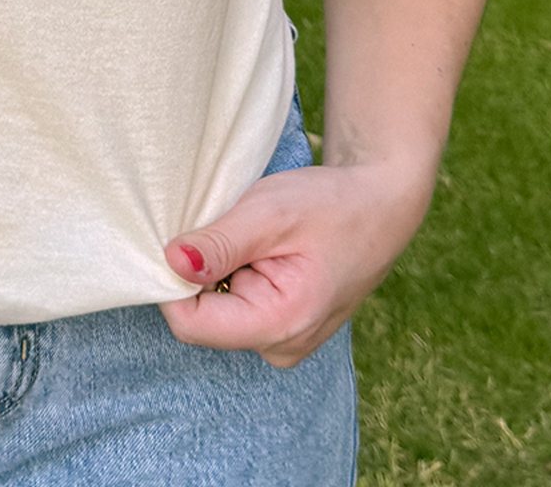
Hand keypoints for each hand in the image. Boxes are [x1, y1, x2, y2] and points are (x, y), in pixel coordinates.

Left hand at [160, 160, 431, 367]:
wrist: (381, 204)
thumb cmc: (332, 204)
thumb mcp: (270, 212)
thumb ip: (220, 243)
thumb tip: (170, 262)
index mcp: (280, 326)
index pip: (191, 325)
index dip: (173, 280)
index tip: (182, 236)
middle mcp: (280, 347)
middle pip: (202, 319)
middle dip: (200, 272)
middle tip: (228, 226)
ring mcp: (283, 340)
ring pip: (217, 310)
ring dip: (219, 270)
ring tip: (251, 235)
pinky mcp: (281, 326)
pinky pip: (236, 305)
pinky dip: (235, 273)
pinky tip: (258, 247)